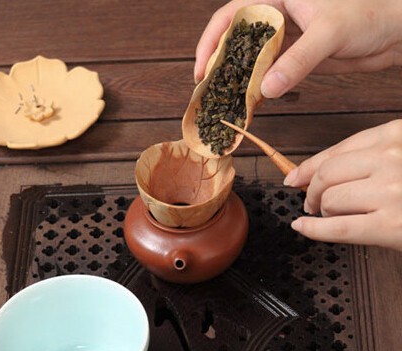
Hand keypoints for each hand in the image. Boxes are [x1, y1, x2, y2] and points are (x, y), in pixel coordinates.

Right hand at [194, 0, 401, 97]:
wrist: (393, 32)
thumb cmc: (369, 14)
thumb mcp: (330, 32)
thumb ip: (298, 60)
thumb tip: (265, 89)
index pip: (233, 15)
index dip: (211, 41)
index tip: (202, 69)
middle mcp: (276, 15)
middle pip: (236, 39)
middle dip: (219, 64)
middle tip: (208, 91)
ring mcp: (284, 38)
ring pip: (250, 58)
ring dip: (237, 79)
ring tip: (224, 100)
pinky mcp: (293, 58)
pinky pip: (268, 73)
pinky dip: (257, 88)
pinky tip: (250, 101)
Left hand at [284, 120, 401, 250]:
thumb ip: (375, 154)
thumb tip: (319, 170)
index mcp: (398, 135)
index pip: (339, 150)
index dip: (310, 165)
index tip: (295, 176)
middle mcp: (393, 158)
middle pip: (329, 174)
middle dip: (312, 190)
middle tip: (309, 201)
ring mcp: (392, 192)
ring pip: (330, 199)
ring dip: (321, 210)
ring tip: (328, 216)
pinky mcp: (391, 226)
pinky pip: (337, 227)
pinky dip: (313, 230)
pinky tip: (303, 227)